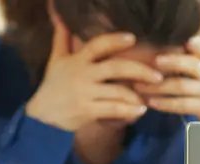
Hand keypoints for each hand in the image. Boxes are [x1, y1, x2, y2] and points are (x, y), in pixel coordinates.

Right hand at [26, 24, 163, 130]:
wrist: (41, 114)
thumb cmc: (53, 84)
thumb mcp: (56, 58)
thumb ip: (62, 36)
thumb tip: (58, 13)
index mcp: (78, 60)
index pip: (98, 45)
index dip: (116, 40)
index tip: (133, 38)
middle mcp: (83, 75)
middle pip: (115, 68)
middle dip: (139, 71)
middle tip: (158, 76)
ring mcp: (85, 94)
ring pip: (117, 92)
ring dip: (136, 95)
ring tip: (149, 97)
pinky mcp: (87, 111)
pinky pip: (113, 110)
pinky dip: (128, 111)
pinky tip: (140, 111)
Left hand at [134, 37, 199, 121]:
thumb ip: (185, 57)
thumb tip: (154, 46)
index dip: (197, 44)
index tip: (187, 41)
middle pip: (191, 64)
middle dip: (172, 61)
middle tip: (153, 60)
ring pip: (181, 86)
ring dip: (157, 87)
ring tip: (138, 86)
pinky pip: (181, 104)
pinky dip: (164, 103)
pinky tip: (150, 102)